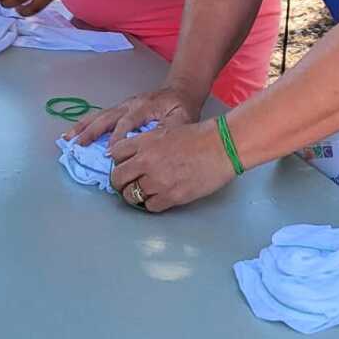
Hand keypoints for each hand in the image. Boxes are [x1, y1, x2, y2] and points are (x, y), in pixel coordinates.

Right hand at [70, 82, 202, 145]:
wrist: (180, 91)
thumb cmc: (181, 108)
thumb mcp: (181, 119)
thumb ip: (169, 131)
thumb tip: (153, 145)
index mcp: (144, 106)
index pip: (128, 122)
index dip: (118, 137)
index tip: (110, 152)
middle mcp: (129, 104)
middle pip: (107, 117)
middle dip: (92, 132)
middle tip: (79, 145)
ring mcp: (122, 105)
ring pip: (99, 116)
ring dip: (83, 127)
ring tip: (67, 139)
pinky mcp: (119, 109)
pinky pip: (99, 116)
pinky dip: (84, 124)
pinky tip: (73, 133)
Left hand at [108, 116, 237, 211]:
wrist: (222, 146)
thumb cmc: (200, 137)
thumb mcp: (167, 132)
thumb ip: (147, 144)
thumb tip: (135, 156)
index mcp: (145, 142)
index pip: (115, 153)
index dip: (119, 160)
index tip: (125, 164)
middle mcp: (146, 161)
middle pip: (117, 177)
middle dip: (121, 181)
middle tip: (128, 183)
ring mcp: (157, 181)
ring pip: (130, 195)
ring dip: (134, 195)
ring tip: (144, 192)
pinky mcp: (171, 197)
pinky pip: (149, 206)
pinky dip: (152, 203)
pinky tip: (160, 197)